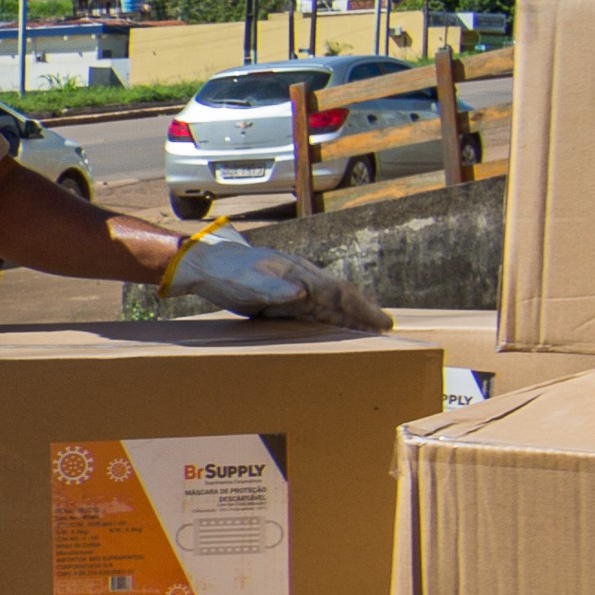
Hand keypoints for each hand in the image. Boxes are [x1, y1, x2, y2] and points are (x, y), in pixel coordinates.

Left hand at [165, 228, 388, 333]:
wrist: (207, 264)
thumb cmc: (227, 272)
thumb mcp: (246, 282)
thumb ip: (272, 288)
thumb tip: (302, 292)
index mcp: (298, 274)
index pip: (338, 293)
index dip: (361, 308)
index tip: (382, 322)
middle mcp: (301, 278)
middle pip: (340, 297)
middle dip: (364, 311)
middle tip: (387, 327)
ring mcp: (294, 286)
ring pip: (329, 303)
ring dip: (350, 316)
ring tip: (370, 329)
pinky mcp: (283, 297)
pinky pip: (313, 309)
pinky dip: (329, 318)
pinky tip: (334, 327)